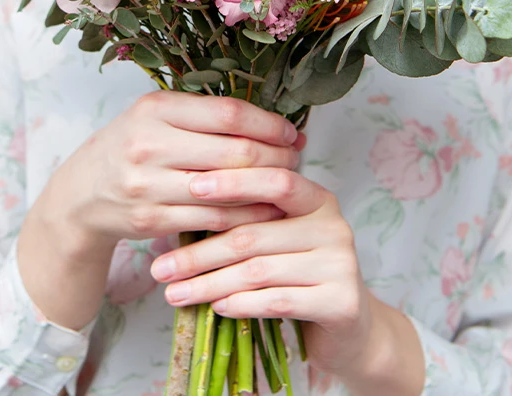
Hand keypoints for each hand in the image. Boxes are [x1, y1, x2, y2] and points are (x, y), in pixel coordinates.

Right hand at [33, 92, 304, 255]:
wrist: (81, 194)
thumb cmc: (131, 147)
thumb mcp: (156, 117)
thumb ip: (204, 116)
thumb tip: (272, 122)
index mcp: (155, 109)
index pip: (229, 113)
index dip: (269, 124)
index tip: (291, 132)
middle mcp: (149, 144)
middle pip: (234, 152)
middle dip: (277, 158)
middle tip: (296, 161)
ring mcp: (149, 185)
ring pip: (229, 190)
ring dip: (268, 190)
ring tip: (288, 186)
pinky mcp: (152, 219)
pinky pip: (215, 219)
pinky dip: (247, 216)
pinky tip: (265, 211)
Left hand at [146, 167, 377, 377]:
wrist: (350, 331)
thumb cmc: (301, 278)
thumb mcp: (279, 242)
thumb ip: (248, 224)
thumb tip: (180, 214)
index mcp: (318, 200)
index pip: (275, 180)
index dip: (234, 182)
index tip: (192, 187)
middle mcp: (334, 226)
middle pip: (254, 235)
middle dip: (200, 253)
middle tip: (160, 268)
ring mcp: (341, 265)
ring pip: (259, 270)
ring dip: (210, 284)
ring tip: (175, 294)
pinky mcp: (341, 302)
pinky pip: (278, 300)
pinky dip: (242, 304)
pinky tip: (217, 307)